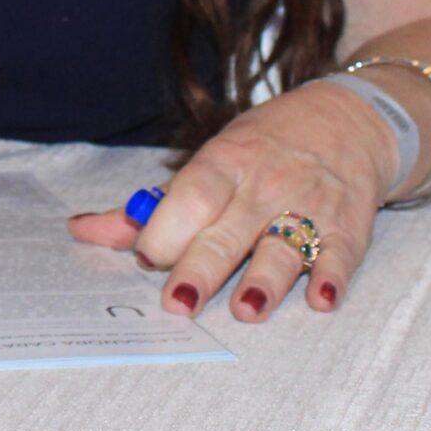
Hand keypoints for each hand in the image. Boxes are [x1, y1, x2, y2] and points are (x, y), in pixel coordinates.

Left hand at [66, 81, 400, 321]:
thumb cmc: (263, 148)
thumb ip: (151, 205)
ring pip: (284, 246)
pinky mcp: (348, 227)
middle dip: (203, 267)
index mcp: (225, 164)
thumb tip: (81, 231)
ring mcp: (308, 206)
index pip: (192, 195)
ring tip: (249, 309)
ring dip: (267, 279)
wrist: (348, 121)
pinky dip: (333, 275)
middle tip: (180, 304)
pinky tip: (322, 297)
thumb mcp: (209, 163)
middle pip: (229, 230)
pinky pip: (340, 253)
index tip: (148, 255)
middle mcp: (265, 185)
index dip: (169, 226)